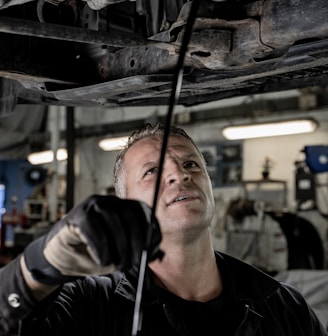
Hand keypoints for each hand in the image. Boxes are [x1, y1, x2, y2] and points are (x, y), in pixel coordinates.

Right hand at [24, 195, 161, 283]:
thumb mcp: (121, 256)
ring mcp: (93, 206)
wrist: (63, 259)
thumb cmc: (95, 255)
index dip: (151, 229)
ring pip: (113, 218)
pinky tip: (103, 260)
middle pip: (130, 214)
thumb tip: (157, 253)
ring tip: (119, 265)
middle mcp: (110, 202)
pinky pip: (94, 227)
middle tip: (137, 262)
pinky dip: (102, 247)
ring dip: (120, 246)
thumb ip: (139, 252)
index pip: (143, 211)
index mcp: (124, 208)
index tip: (153, 249)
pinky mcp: (78, 215)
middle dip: (137, 240)